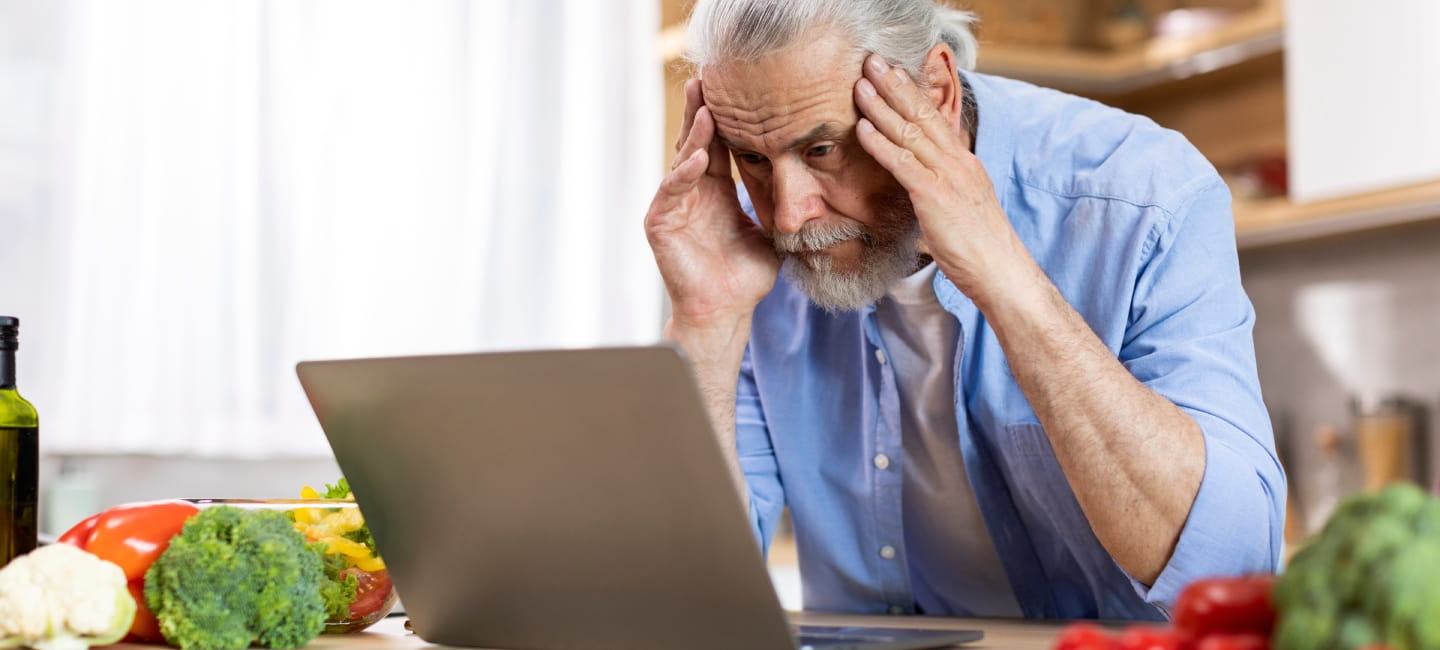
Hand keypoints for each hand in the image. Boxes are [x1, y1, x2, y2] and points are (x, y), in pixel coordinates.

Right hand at [645, 79, 780, 328]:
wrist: (727, 309)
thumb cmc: (747, 276)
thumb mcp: (771, 231)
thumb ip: (782, 206)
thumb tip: (818, 188)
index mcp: (716, 191)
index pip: (718, 146)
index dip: (725, 119)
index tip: (736, 91)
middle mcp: (692, 193)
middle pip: (695, 143)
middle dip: (701, 112)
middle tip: (707, 80)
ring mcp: (674, 206)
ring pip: (682, 161)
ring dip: (694, 135)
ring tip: (705, 108)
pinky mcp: (660, 224)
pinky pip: (671, 192)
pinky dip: (684, 174)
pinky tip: (698, 157)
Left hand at [852, 54, 1037, 304]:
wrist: (1000, 271)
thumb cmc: (979, 248)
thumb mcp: (961, 207)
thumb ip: (941, 189)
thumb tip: (920, 187)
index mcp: (964, 162)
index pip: (935, 119)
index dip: (912, 94)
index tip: (893, 74)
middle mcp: (958, 162)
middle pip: (922, 115)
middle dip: (895, 86)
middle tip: (872, 62)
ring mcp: (948, 176)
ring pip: (910, 133)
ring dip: (882, 107)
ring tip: (860, 86)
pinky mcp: (936, 196)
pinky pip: (903, 164)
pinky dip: (881, 144)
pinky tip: (864, 129)